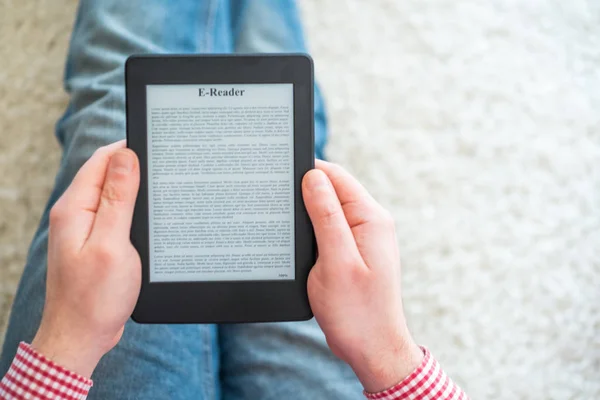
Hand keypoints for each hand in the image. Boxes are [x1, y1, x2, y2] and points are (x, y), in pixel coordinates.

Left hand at [31, 140, 140, 377]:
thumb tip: (125, 156)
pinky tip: (149, 218)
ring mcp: (83, 229)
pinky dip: (132, 210)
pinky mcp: (94, 243)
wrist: (81, 336)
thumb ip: (117, 198)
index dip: (129, 148)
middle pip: (106, 174)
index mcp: (74, 208)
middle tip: (167, 168)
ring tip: (162, 191)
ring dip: (135, 189)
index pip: (102, 160)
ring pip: (112, 194)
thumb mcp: (112, 243)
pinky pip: (114, 215)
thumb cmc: (95, 297)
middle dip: (135, 166)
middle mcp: (75, 214)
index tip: (158, 145)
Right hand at [302, 160, 423, 392]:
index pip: (337, 176)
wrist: (372, 348)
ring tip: (284, 223)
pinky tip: (298, 243)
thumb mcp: (336, 260)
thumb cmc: (356, 311)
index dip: (308, 171)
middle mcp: (371, 223)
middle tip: (276, 201)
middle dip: (306, 192)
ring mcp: (364, 238)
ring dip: (308, 213)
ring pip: (329, 210)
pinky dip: (313, 231)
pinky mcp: (354, 253)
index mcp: (370, 219)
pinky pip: (331, 230)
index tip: (281, 174)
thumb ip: (326, 216)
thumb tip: (313, 177)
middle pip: (333, 191)